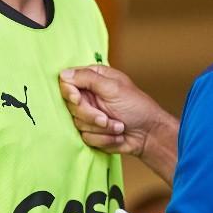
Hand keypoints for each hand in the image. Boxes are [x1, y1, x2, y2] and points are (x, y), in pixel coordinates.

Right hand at [58, 66, 177, 182]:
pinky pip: (86, 137)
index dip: (70, 93)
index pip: (67, 82)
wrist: (149, 134)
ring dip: (101, 129)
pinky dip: (104, 138)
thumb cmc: (137, 107)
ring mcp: (89, 114)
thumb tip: (64, 73)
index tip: (77, 100)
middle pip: (71, 106)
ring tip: (119, 126)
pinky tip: (117, 135)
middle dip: (90, 115)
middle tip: (106, 118)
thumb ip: (88, 79)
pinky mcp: (91, 131)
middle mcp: (89, 95)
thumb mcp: (113, 88)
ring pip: (78, 124)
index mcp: (94, 78)